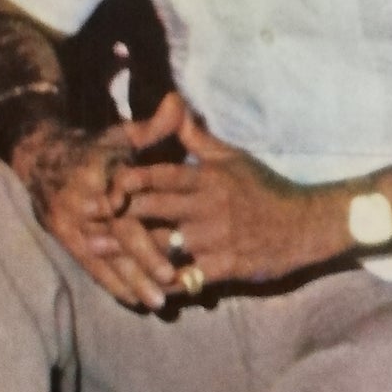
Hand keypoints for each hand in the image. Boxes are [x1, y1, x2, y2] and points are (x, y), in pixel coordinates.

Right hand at [13, 110, 182, 310]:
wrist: (41, 157)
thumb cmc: (94, 147)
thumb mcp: (121, 134)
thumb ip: (154, 126)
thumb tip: (179, 103)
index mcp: (101, 172)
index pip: (126, 200)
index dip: (148, 219)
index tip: (173, 233)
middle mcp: (85, 199)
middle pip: (118, 234)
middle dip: (144, 259)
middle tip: (171, 281)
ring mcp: (72, 222)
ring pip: (106, 256)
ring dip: (131, 280)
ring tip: (158, 302)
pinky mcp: (66, 237)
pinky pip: (90, 265)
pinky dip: (112, 283)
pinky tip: (134, 301)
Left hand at [112, 98, 342, 287]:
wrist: (305, 224)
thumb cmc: (265, 187)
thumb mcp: (232, 157)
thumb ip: (196, 138)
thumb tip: (172, 102)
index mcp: (207, 178)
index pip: (160, 176)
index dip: (128, 180)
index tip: (100, 184)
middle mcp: (208, 207)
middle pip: (155, 210)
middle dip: (120, 215)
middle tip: (87, 220)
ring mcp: (217, 238)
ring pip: (166, 245)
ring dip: (133, 251)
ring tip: (100, 254)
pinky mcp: (227, 266)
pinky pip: (190, 277)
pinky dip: (166, 284)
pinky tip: (143, 288)